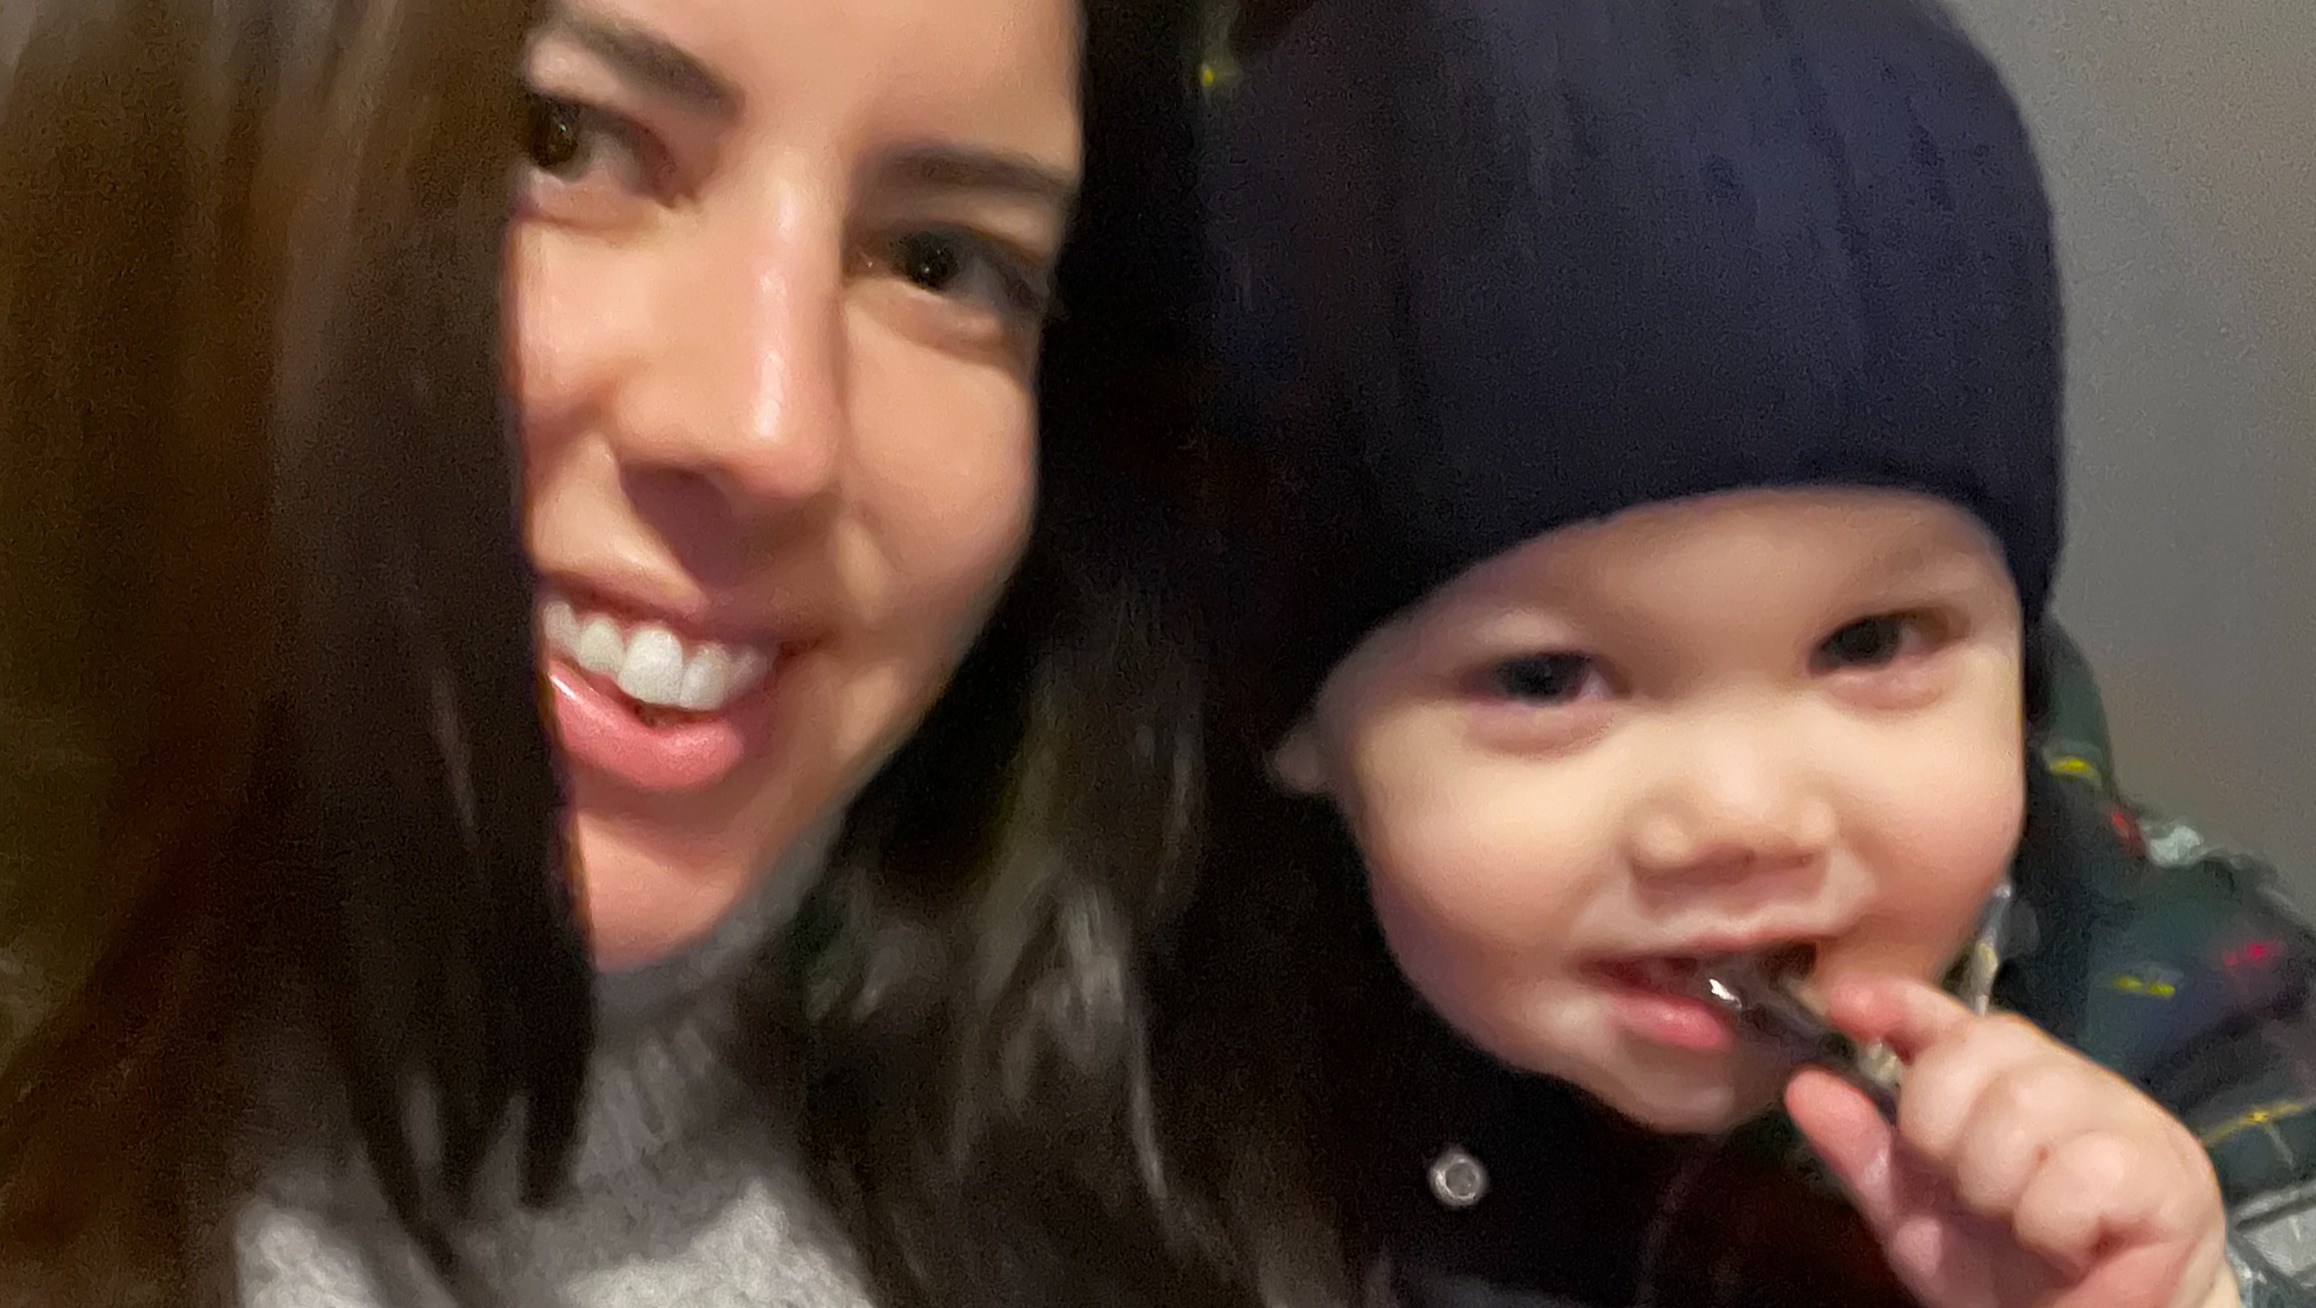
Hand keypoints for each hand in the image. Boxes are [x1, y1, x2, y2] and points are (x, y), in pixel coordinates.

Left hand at [1785, 975, 2234, 1307]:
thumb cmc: (2010, 1277)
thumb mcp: (1915, 1217)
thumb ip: (1863, 1153)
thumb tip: (1803, 1085)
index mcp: (2005, 1084)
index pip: (1949, 1016)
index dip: (1897, 1000)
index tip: (1846, 1007)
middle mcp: (2069, 1080)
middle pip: (1980, 1046)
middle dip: (1941, 1126)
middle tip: (1965, 1192)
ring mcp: (2128, 1118)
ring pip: (2027, 1102)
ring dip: (1996, 1182)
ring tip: (2019, 1226)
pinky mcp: (2170, 1172)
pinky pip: (2081, 1170)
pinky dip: (2050, 1222)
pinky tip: (2066, 1247)